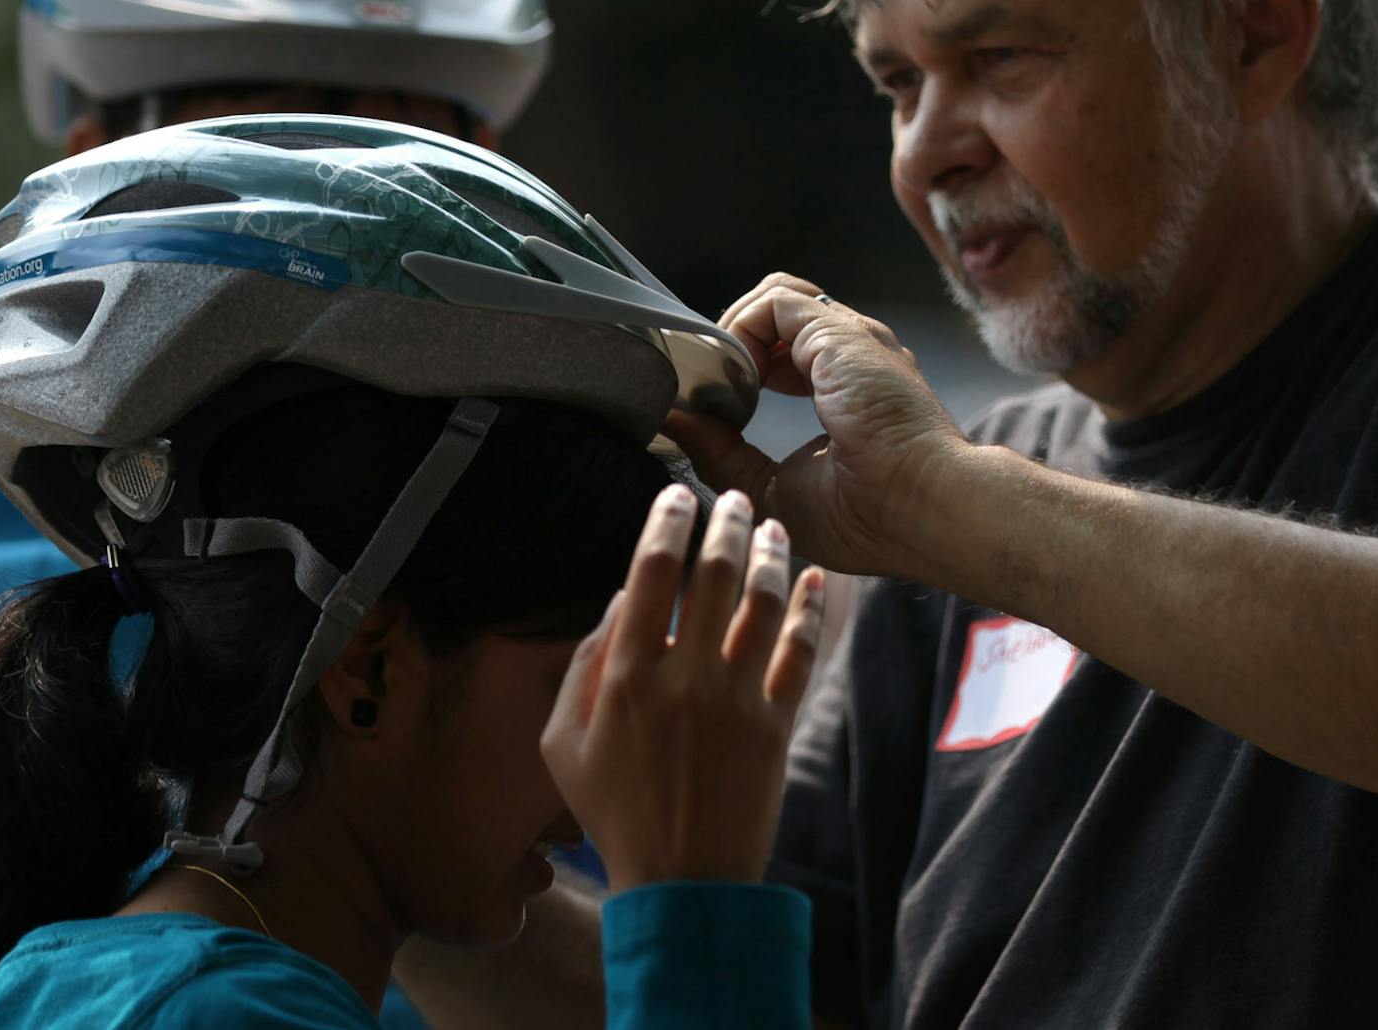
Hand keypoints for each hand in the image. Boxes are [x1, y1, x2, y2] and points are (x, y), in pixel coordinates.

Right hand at [539, 484, 824, 892]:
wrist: (683, 882)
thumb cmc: (613, 811)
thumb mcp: (562, 744)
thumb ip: (582, 666)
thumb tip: (617, 601)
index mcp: (628, 676)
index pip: (650, 572)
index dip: (666, 521)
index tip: (677, 494)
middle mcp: (686, 677)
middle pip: (715, 573)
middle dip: (727, 522)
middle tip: (735, 497)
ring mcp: (738, 699)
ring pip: (765, 603)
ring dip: (772, 554)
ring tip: (774, 526)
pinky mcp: (777, 724)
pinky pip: (801, 653)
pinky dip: (811, 609)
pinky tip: (815, 579)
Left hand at [661, 274, 968, 576]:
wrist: (928, 509)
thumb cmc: (871, 517)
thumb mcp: (774, 489)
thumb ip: (722, 453)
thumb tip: (675, 421)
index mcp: (849, 389)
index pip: (785, 350)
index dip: (742, 368)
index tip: (716, 409)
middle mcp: (853, 356)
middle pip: (778, 317)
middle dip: (732, 345)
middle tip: (706, 391)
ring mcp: (850, 338)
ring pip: (775, 298)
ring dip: (733, 333)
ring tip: (719, 383)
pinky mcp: (838, 332)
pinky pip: (773, 304)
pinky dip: (738, 331)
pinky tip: (734, 378)